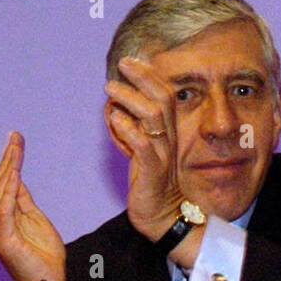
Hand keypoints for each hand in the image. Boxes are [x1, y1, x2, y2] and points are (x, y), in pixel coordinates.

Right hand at [0, 131, 67, 280]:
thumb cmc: (43, 255)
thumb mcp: (34, 218)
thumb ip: (22, 199)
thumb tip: (16, 176)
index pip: (2, 183)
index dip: (8, 160)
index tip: (15, 139)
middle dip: (7, 158)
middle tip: (15, 136)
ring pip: (0, 192)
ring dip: (9, 167)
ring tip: (15, 147)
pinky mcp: (5, 240)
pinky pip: (6, 209)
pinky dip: (9, 189)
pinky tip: (15, 172)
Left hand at [104, 57, 203, 266]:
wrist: (167, 219)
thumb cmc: (153, 182)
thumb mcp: (146, 149)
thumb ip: (137, 128)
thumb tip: (120, 105)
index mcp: (168, 132)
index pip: (165, 95)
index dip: (150, 75)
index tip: (132, 60)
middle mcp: (168, 139)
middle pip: (163, 99)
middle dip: (143, 77)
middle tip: (123, 63)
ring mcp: (162, 155)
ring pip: (153, 117)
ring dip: (131, 98)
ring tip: (111, 88)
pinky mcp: (153, 173)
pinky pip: (144, 147)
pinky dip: (128, 129)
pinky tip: (114, 118)